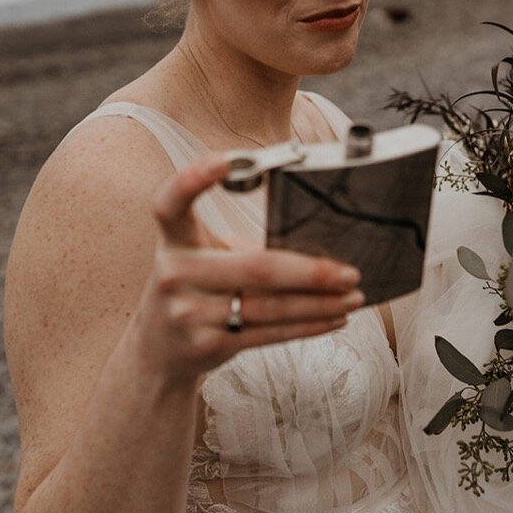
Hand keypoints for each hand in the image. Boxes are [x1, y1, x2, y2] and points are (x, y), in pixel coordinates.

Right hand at [130, 152, 364, 381]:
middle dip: (310, 272)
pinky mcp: (209, 344)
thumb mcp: (202, 259)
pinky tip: (334, 318)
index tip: (226, 160)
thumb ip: (241, 247)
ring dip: (320, 303)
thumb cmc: (195, 290)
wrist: (159, 351)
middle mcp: (176, 274)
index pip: (171, 204)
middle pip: (255, 267)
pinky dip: (308, 326)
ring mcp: (190, 313)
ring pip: (270, 307)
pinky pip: (269, 333)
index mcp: (175, 241)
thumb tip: (316, 243)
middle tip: (350, 272)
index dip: (193, 179)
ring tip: (353, 297)